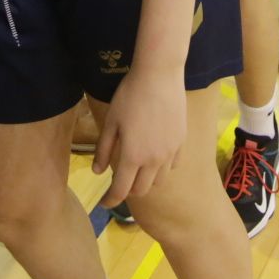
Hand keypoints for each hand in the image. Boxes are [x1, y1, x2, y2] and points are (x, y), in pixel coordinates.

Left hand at [92, 61, 185, 206]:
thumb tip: (97, 172)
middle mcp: (154, 160)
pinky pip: (173, 165)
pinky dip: (162, 168)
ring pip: (158, 180)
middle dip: (127, 191)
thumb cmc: (129, 96)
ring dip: (145, 180)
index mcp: (133, 156)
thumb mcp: (110, 122)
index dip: (110, 200)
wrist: (159, 75)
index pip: (121, 190)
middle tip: (118, 183)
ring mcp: (170, 152)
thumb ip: (104, 149)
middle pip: (141, 190)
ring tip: (136, 169)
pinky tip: (155, 157)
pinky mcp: (181, 142)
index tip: (103, 203)